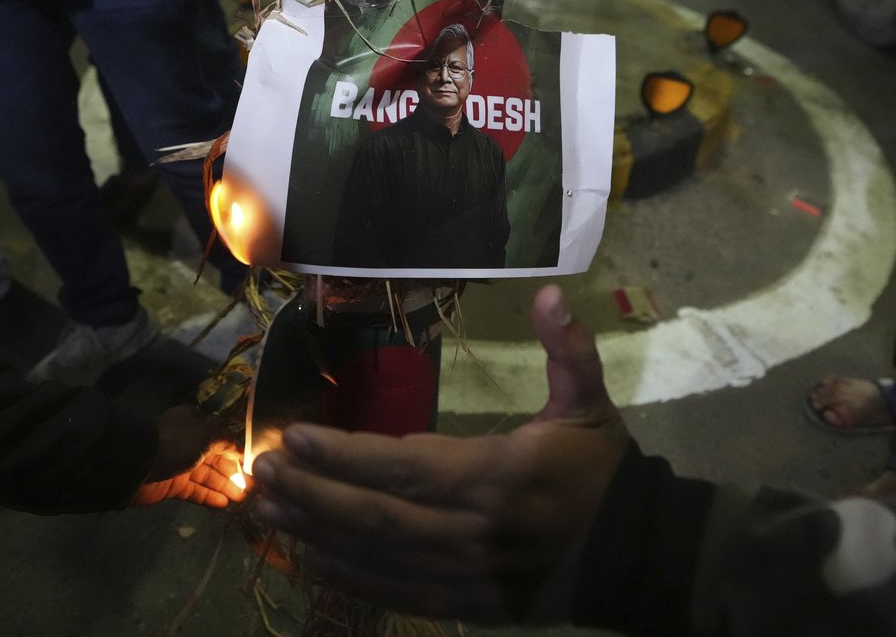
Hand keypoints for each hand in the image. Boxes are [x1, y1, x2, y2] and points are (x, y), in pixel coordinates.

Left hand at [133, 405, 247, 508]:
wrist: (136, 465)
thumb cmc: (176, 443)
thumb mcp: (206, 434)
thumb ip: (227, 440)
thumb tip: (241, 448)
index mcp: (196, 423)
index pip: (222, 437)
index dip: (238, 451)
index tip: (254, 465)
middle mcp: (189, 442)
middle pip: (217, 458)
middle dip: (234, 472)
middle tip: (252, 487)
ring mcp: (181, 465)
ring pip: (208, 476)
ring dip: (225, 486)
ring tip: (242, 499)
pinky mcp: (173, 485)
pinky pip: (196, 491)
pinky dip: (209, 497)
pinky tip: (225, 505)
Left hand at [251, 286, 629, 623]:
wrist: (635, 555)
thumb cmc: (600, 472)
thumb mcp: (591, 404)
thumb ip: (569, 351)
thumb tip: (552, 293)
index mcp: (497, 477)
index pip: (405, 467)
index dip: (345, 456)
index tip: (294, 438)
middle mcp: (471, 532)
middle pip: (376, 516)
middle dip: (312, 494)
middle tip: (260, 472)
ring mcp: (464, 575)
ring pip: (376, 557)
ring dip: (314, 534)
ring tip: (265, 510)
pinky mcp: (464, 603)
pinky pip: (395, 593)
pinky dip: (347, 578)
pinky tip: (308, 558)